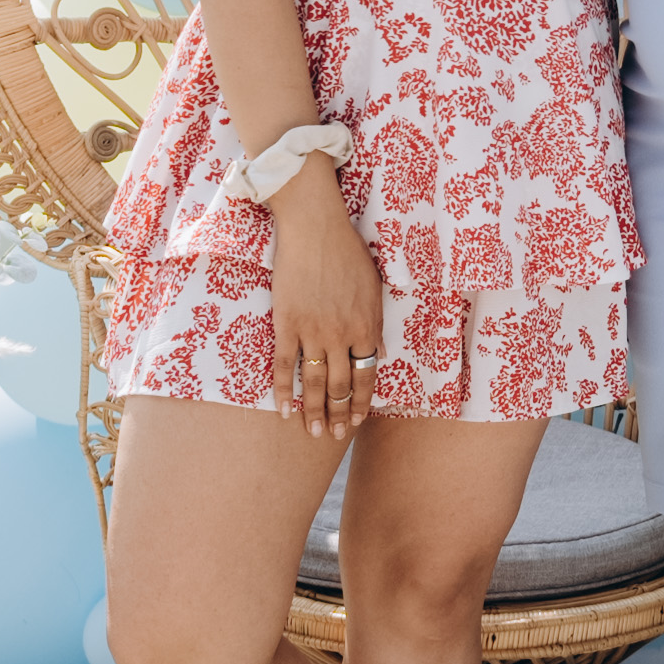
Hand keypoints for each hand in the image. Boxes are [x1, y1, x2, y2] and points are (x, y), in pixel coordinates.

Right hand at [269, 170, 383, 443]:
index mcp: (367, 327)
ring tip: (315, 432)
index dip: (363, 402)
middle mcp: (342, 335)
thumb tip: (379, 351)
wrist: (315, 228)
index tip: (358, 421)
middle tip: (336, 435)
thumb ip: (375, 322)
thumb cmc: (348, 252)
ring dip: (315, 411)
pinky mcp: (286, 324)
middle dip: (340, 414)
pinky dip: (284, 391)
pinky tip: (284, 411)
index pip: (368, 376)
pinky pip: (285, 365)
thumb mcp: (374, 287)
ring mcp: (312, 332)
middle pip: (342, 385)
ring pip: (315, 382)